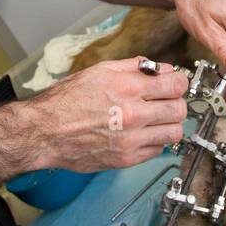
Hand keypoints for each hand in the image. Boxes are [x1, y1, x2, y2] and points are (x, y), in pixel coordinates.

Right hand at [29, 56, 187, 171]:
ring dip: (170, 125)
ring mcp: (132, 139)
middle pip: (180, 109)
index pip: (176, 84)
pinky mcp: (127, 159)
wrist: (46, 132)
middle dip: (176, 103)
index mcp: (127, 87)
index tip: (174, 83)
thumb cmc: (67, 101)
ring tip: (157, 120)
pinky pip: (158, 150)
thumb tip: (156, 68)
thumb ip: (132, 67)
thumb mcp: (99, 71)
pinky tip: (142, 134)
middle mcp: (133, 114)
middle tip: (166, 102)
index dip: (178, 82)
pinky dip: (155, 141)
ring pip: (175, 133)